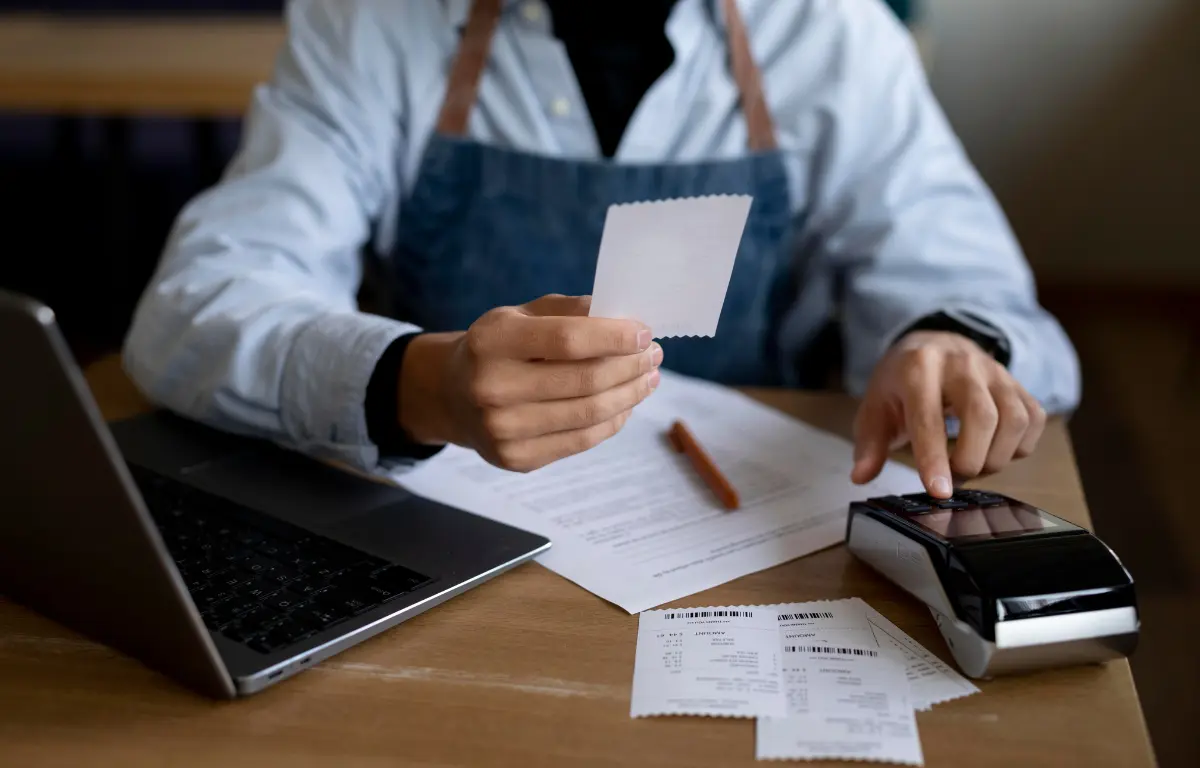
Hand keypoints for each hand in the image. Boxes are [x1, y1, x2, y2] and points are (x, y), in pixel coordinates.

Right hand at [398, 295, 660, 471]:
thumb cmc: (498, 348)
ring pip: (590, 413)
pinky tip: (625, 403)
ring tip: (648, 378)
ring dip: (630, 394)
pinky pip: (582, 440)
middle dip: (630, 366)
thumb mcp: (521, 315)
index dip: (614, 337)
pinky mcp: (516, 458)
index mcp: (492, 341)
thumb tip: (626, 319)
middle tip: (653, 355)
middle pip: (585, 380)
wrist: (452, 395)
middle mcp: (491, 387)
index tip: (644, 332)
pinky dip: (613, 421)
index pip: (567, 340)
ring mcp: (502, 429)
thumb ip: (569, 312)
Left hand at [850, 331, 1046, 497]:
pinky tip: (995, 450)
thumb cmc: (901, 383)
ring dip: (997, 456)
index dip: (935, 458)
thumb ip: (869, 444)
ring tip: (972, 465)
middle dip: (971, 460)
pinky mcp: (1017, 382)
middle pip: (982, 416)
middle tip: (954, 478)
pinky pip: (1034, 418)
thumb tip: (861, 476)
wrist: (933, 344)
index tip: (940, 492)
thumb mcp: (875, 408)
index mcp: (918, 368)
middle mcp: (961, 364)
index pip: (929, 416)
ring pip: (1014, 419)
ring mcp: (994, 371)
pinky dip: (1020, 446)